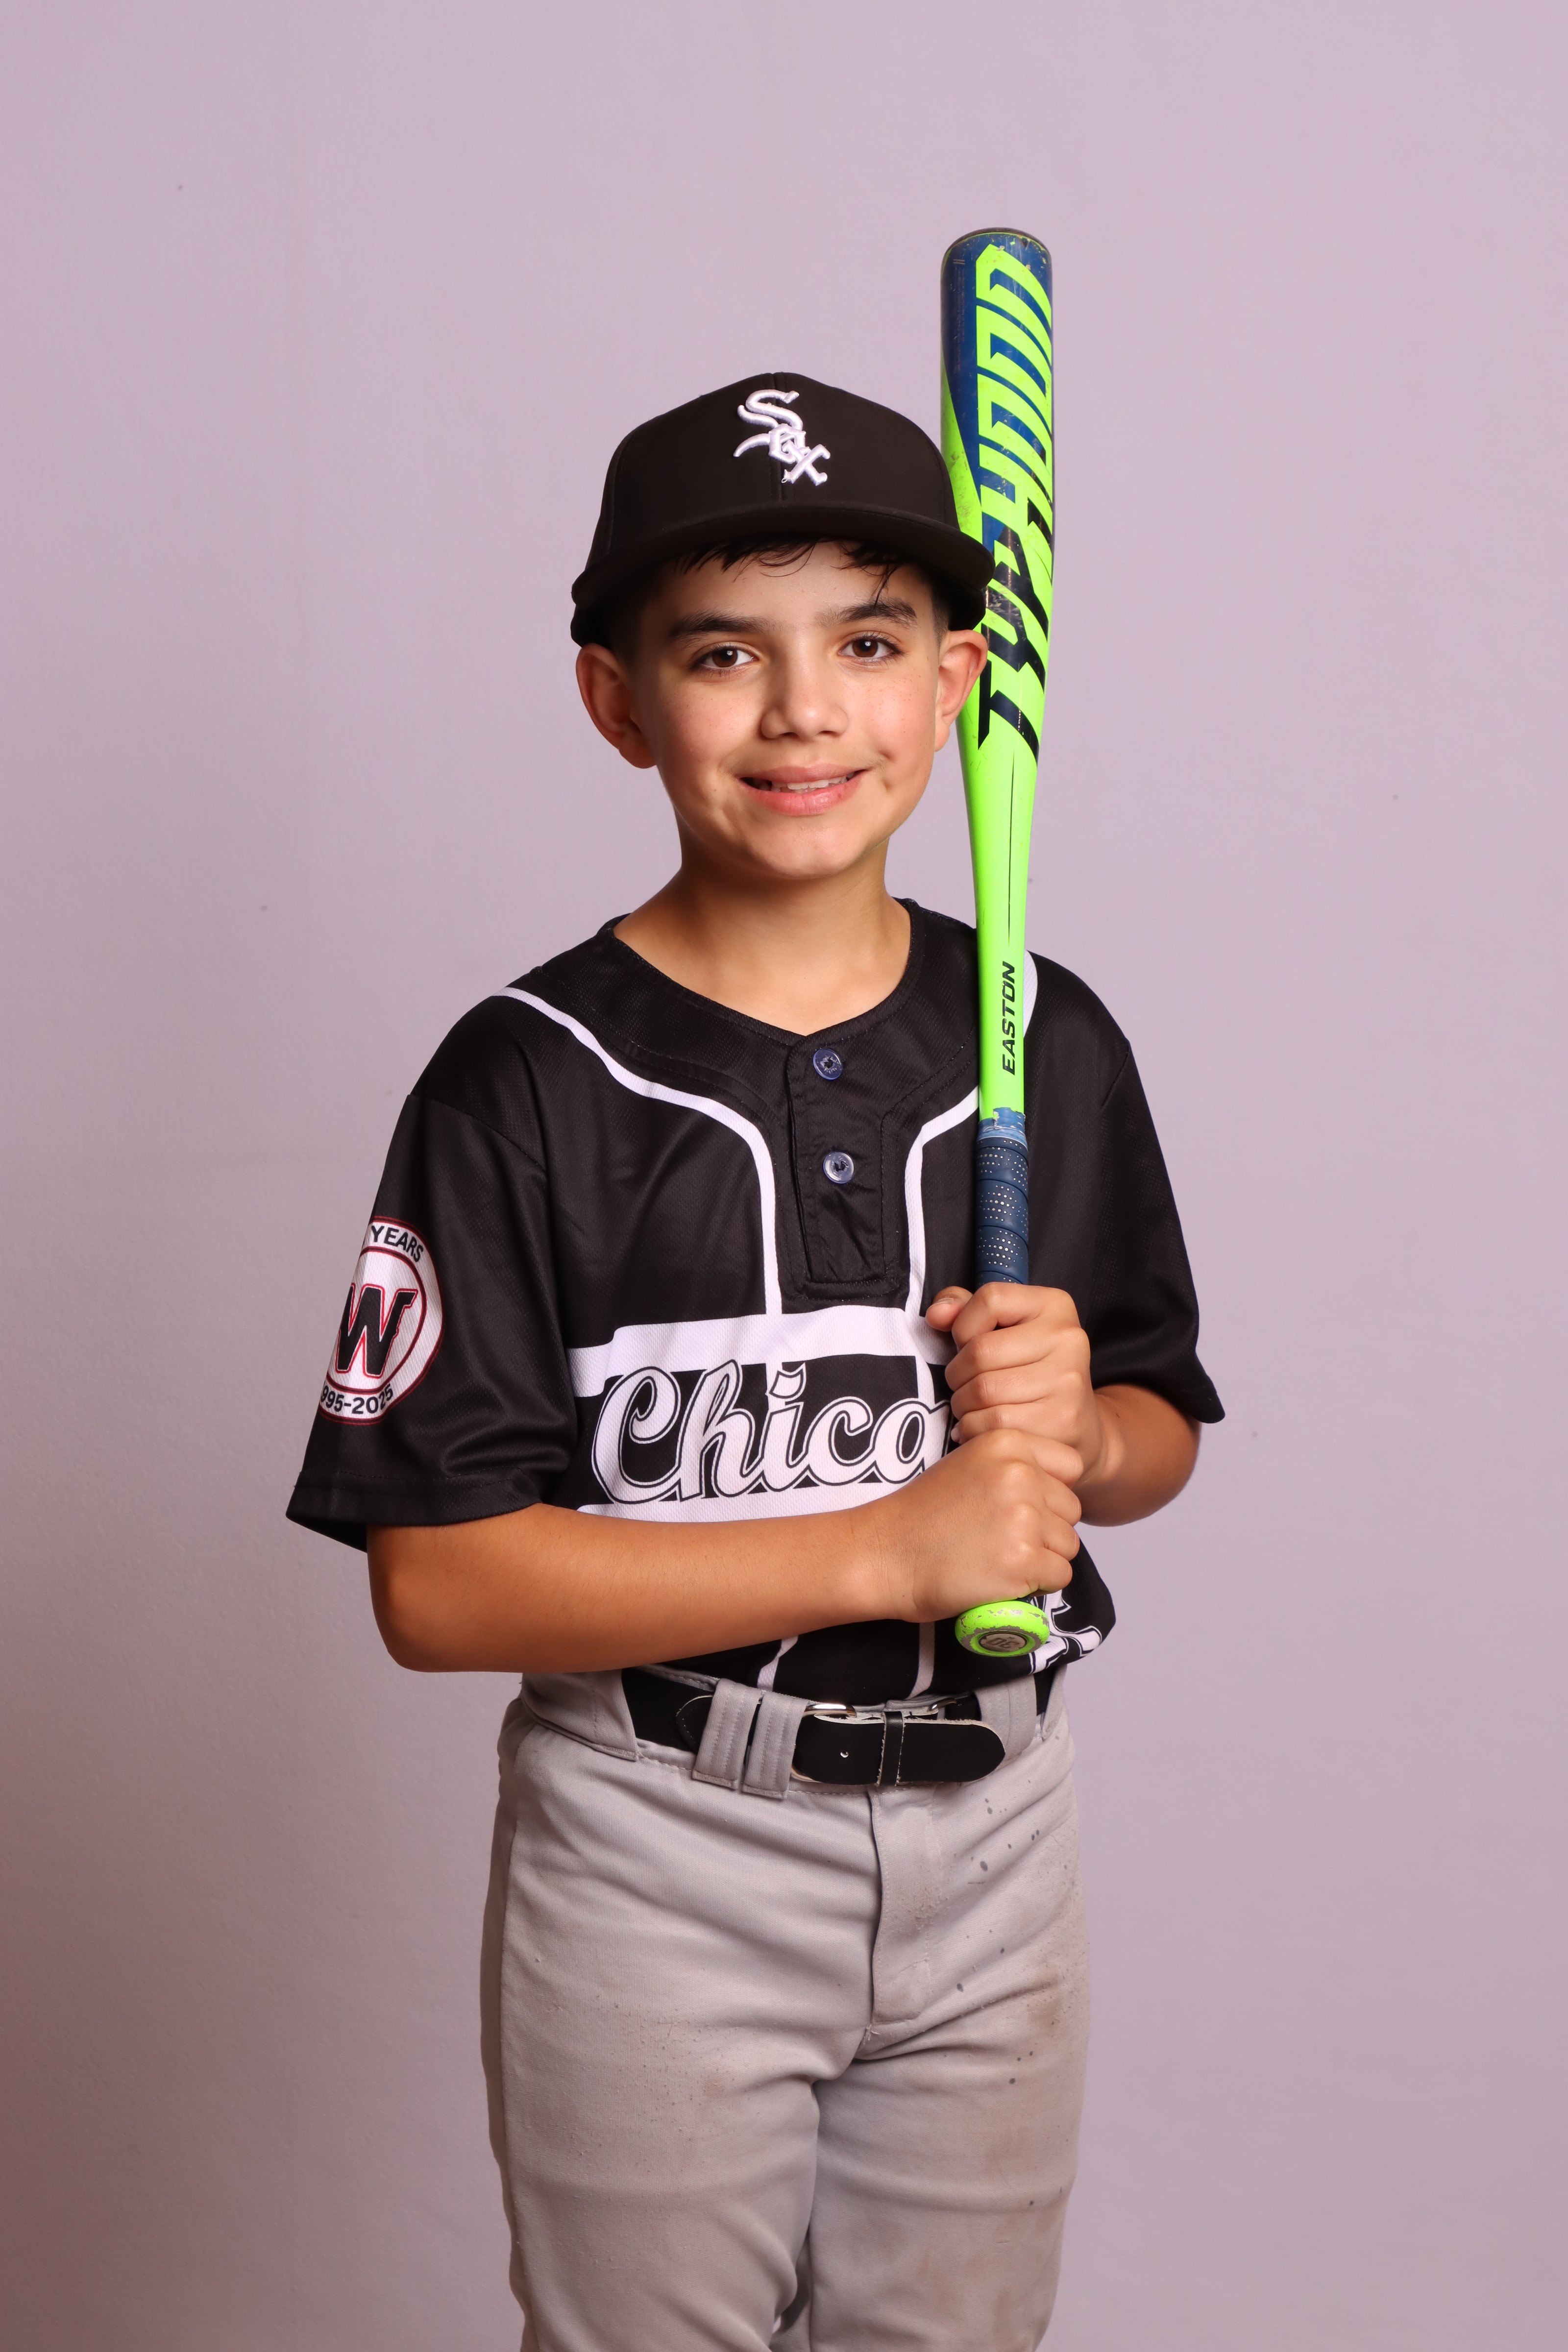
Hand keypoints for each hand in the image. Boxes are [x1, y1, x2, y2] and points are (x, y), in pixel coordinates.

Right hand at [861, 1426, 1079, 1623]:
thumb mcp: (966, 1464)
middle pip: (1070, 1509)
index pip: (1070, 1466)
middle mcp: (1020, 1474)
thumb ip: (1011, 1467)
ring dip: (1043, 1559)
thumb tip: (1051, 1492)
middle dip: (1047, 1529)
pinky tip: (1003, 1577)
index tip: (1026, 1506)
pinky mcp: (1023, 1560)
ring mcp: (1023, 1517)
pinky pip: (1060, 1576)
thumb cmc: (920, 1517)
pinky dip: (1037, 1584)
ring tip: (1000, 1559)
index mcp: (1007, 1443)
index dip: (1051, 1492)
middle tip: (1004, 1539)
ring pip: (1068, 1545)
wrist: (884, 1554)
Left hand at [926, 1282, 1120, 1495]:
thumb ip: (965, 1311)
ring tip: (970, 1407)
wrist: (1078, 1425)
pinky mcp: (1061, 1421)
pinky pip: (992, 1425)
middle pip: (980, 1351)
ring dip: (962, 1405)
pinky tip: (979, 1429)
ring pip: (983, 1391)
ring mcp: (1068, 1381)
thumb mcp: (1004, 1329)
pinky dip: (973, 1429)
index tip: (968, 1344)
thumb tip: (937, 1314)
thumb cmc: (1028, 1370)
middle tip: (963, 1386)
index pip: (990, 1298)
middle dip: (957, 1374)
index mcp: (1054, 1305)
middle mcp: (1068, 1338)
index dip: (963, 1325)